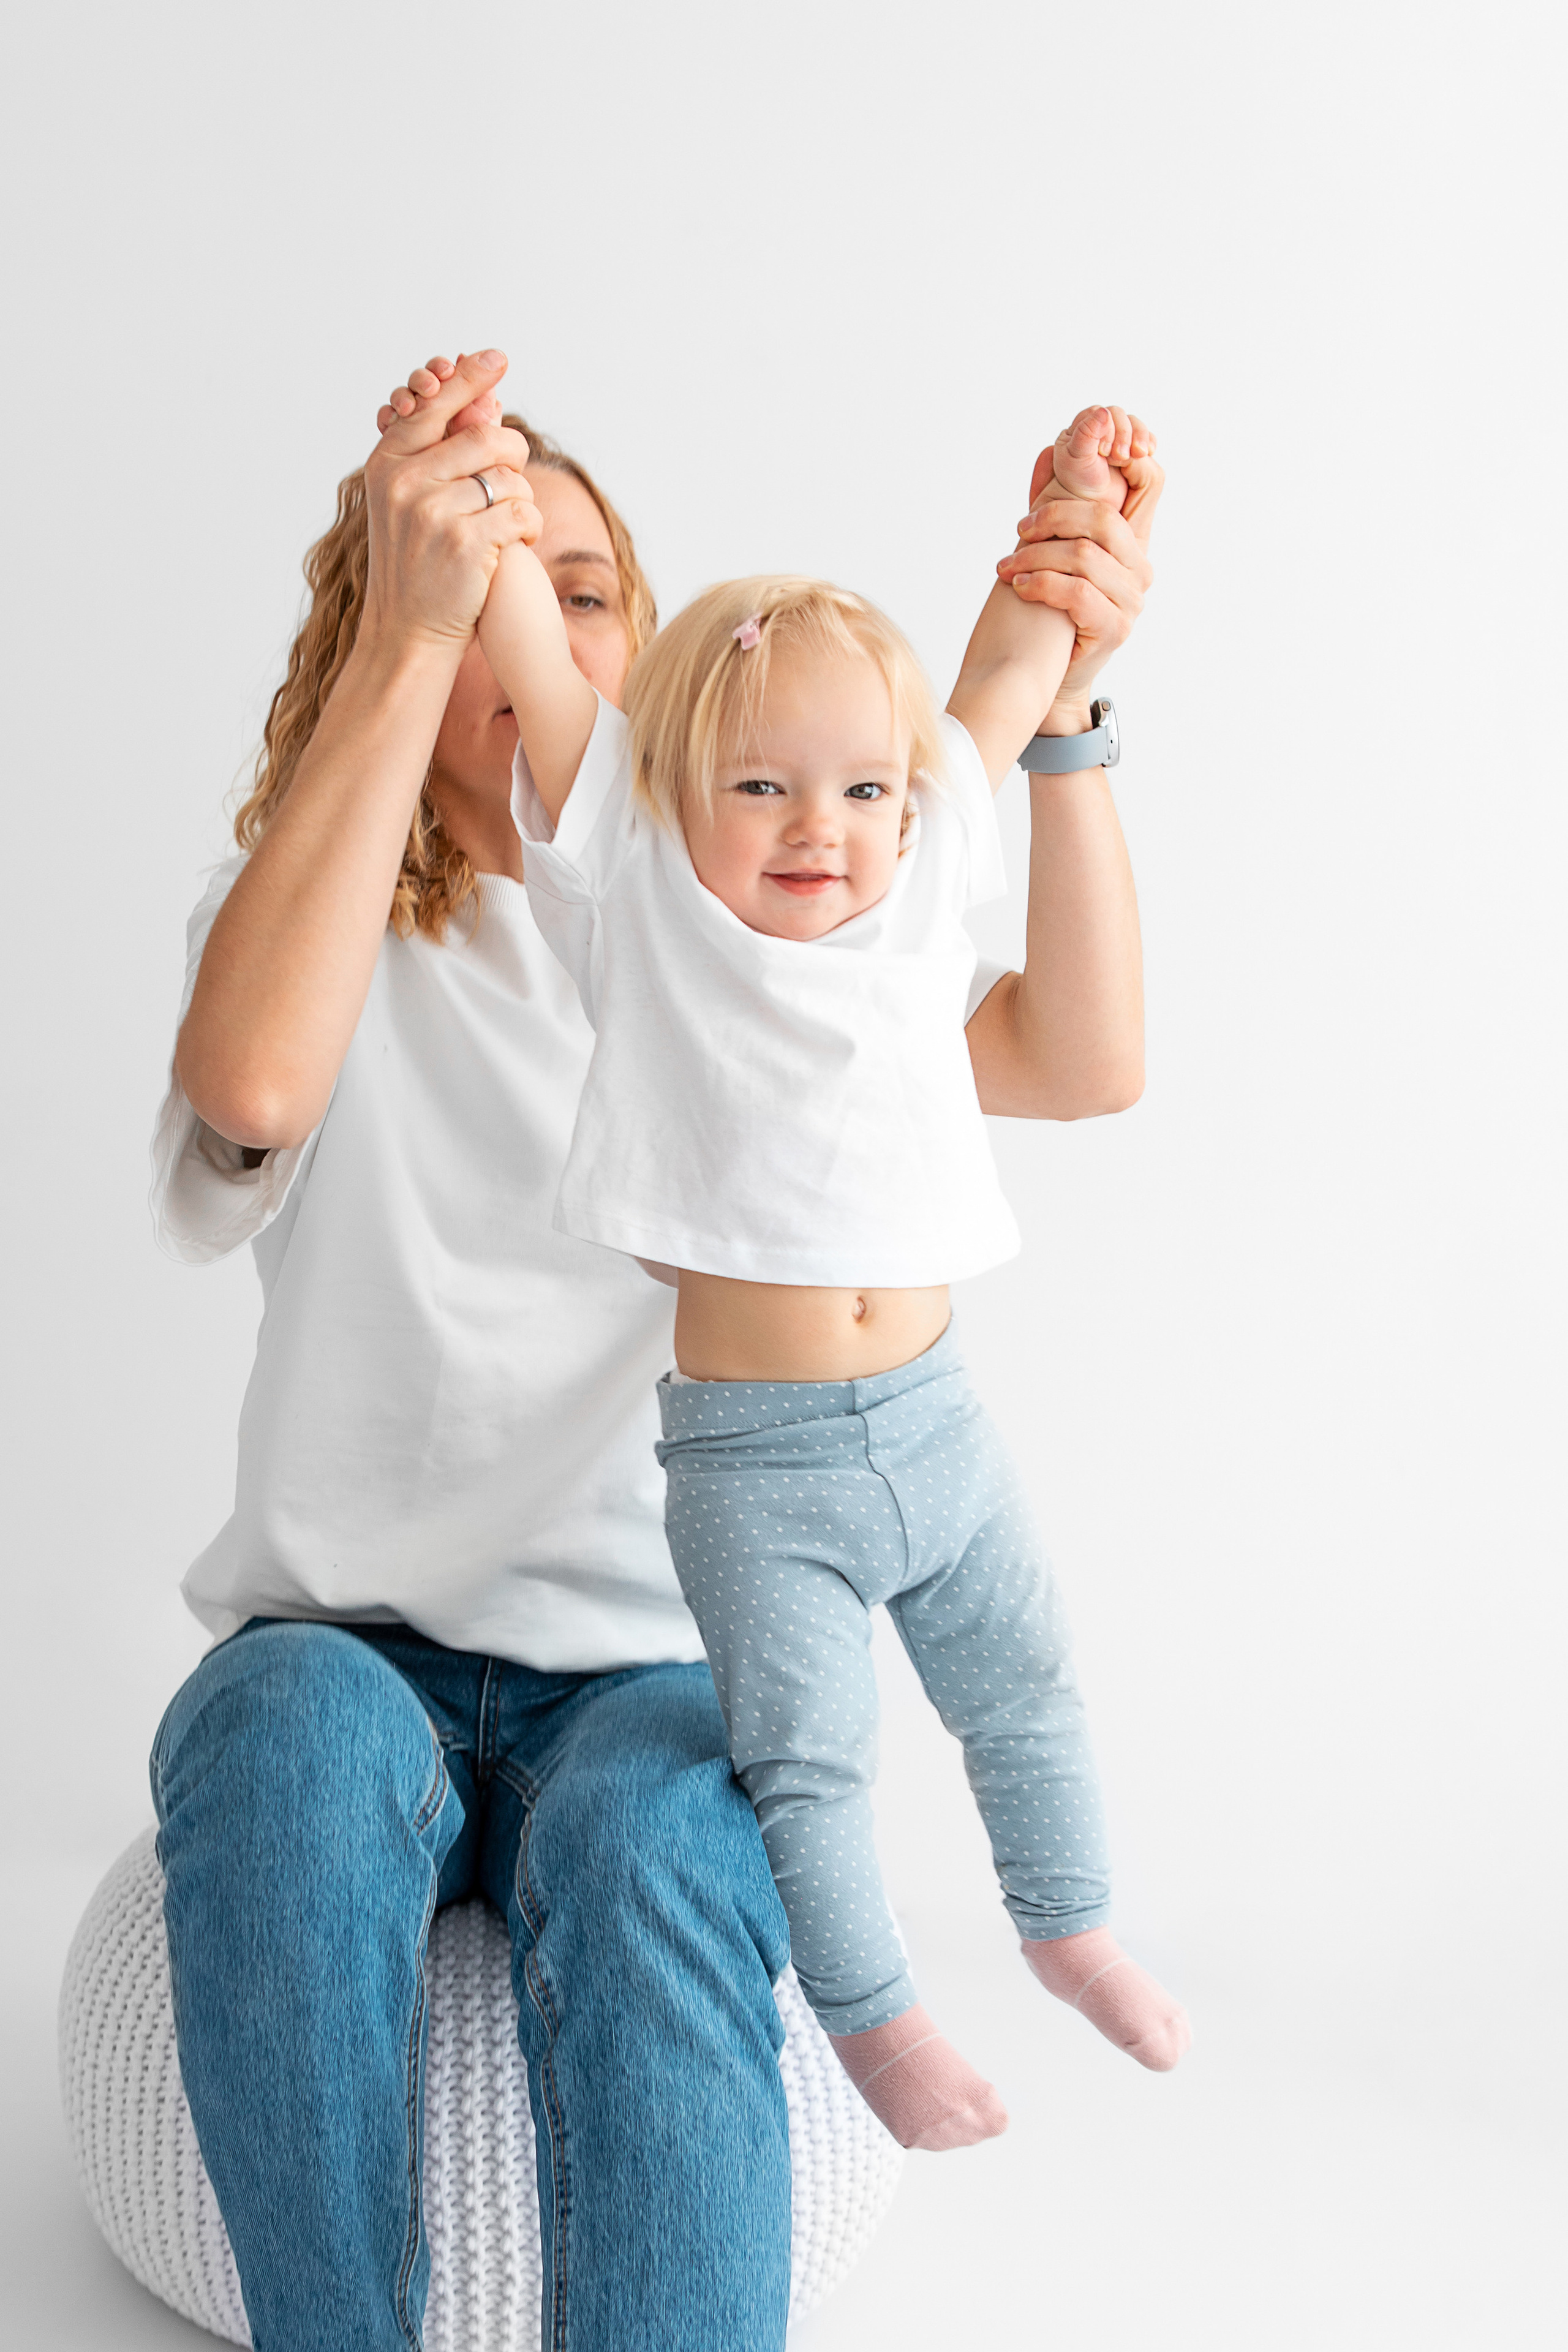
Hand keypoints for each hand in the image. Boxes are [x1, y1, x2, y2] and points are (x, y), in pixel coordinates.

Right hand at [360, 350, 541, 651]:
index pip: (435, 408)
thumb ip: (436, 458)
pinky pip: (522, 512)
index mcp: (387, 465)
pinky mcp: (466, 542)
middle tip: (515, 476)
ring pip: (509, 477)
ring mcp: (434, 511)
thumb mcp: (410, 505)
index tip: (497, 358)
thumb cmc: (416, 567)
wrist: (407, 632)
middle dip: (512, 455)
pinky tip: (520, 542)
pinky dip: (530, 527)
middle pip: (484, 438)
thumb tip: (484, 404)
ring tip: (513, 522)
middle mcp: (405, 482)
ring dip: (523, 497)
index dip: (469, 380)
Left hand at [997, 407, 1162, 726]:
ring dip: (1036, 556)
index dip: (1120, 462)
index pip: (1151, 480)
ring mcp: (1131, 601)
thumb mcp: (1053, 551)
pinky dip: (1041, 584)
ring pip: (1085, 556)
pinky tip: (1019, 586)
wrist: (1044, 676)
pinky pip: (1078, 593)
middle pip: (1104, 519)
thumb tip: (1051, 448)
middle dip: (1053, 517)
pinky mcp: (1114, 628)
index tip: (1069, 468)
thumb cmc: (1047, 611)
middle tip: (1019, 531)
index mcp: (1133, 542)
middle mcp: (1140, 569)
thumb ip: (1057, 506)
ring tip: (1007, 566)